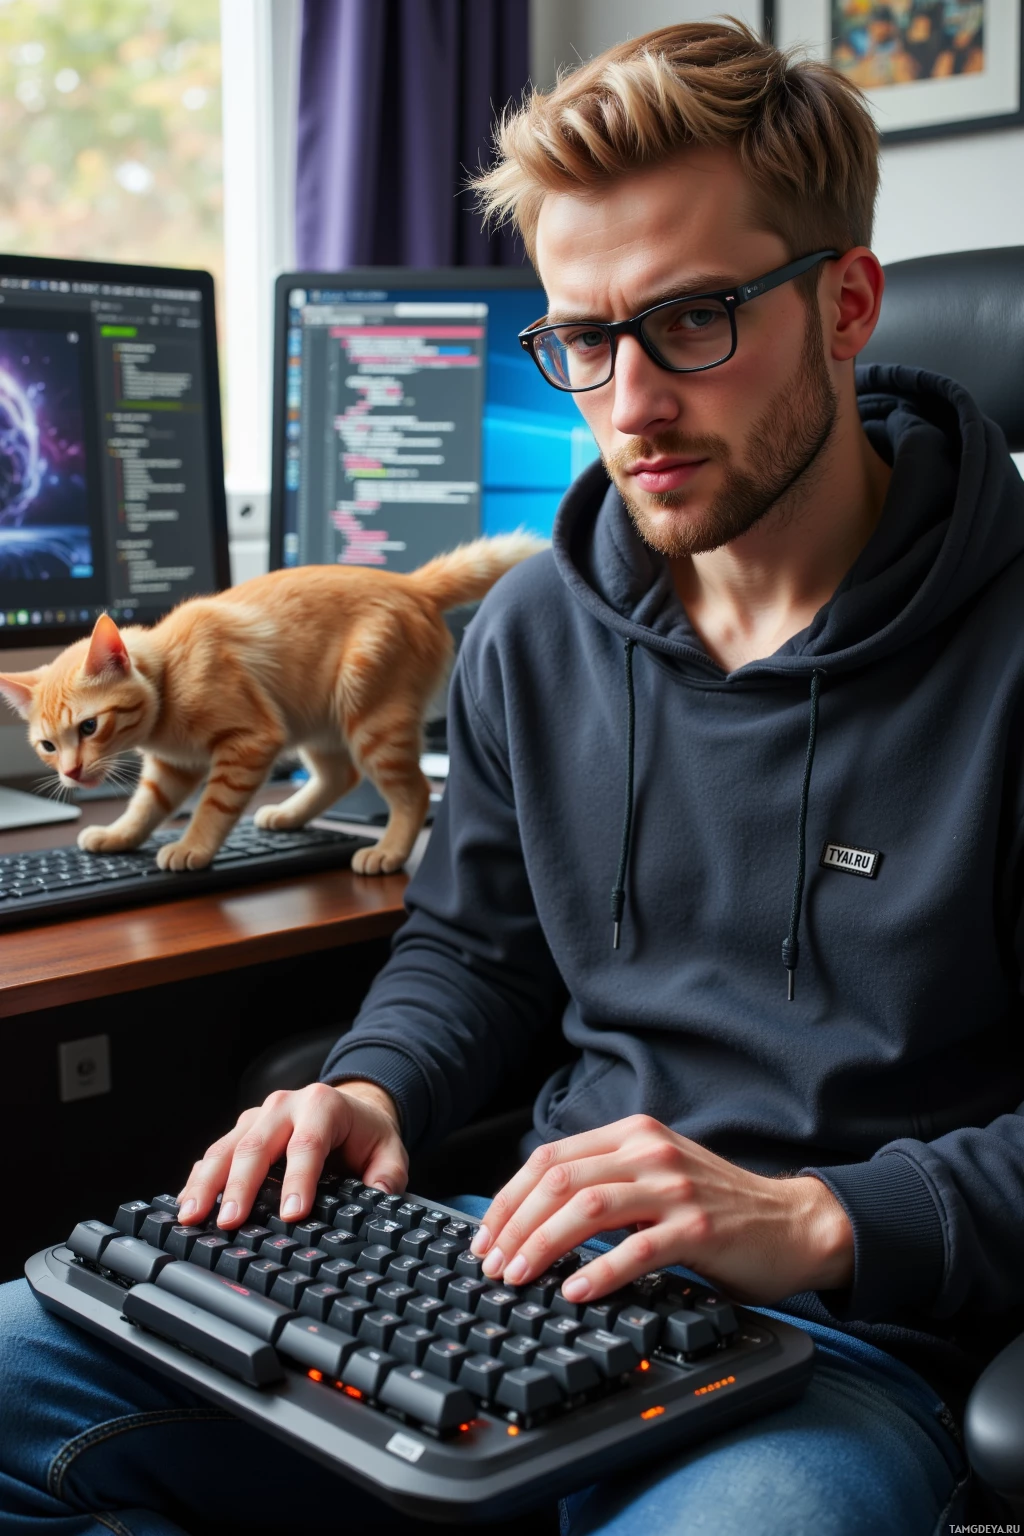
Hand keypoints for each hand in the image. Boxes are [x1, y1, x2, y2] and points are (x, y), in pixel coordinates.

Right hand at [177, 1080, 406, 1228]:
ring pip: (226, 1148)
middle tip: (231, 1221)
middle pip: (257, 1145)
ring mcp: (258, 1116)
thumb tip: (380, 1199)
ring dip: (207, 1183)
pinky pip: (214, 1154)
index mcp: (323, 1105)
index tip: (292, 1213)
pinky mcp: (241, 1131)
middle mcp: (285, 1105)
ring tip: (192, 1216)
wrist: (349, 1109)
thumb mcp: (389, 1150)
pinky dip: (198, 1180)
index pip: (307, 1144)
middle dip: (241, 1186)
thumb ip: (388, 1176)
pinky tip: (187, 1205)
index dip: (298, 1179)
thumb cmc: (364, 1135)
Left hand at [470, 1115, 852, 1305]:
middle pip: (560, 1181)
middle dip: (515, 1224)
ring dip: (543, 1245)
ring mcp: (675, 1189)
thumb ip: (605, 1181)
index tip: (486, 1237)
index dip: (508, 1198)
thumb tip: (532, 1218)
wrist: (794, 1222)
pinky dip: (599, 1272)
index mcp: (632, 1135)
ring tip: (519, 1277)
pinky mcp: (700, 1230)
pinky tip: (575, 1292)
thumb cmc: (717, 1207)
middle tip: (493, 1265)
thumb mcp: (655, 1175)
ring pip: (588, 1208)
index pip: (550, 1158)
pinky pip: (637, 1249)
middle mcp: (649, 1152)